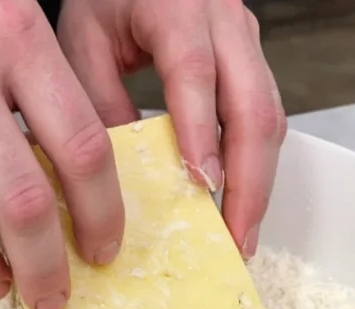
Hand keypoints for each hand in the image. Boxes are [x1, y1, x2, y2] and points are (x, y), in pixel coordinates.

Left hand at [58, 0, 285, 256]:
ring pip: (270, 116)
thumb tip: (122, 179)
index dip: (202, 132)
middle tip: (236, 240)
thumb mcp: (84, 40)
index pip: (194, 72)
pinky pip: (266, 115)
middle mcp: (224, 20)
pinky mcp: (253, 58)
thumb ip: (98, 102)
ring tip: (240, 234)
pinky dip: (257, 164)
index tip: (203, 186)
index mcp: (175, 6)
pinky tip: (239, 200)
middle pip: (254, 107)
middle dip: (249, 183)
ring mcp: (247, 39)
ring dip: (259, 182)